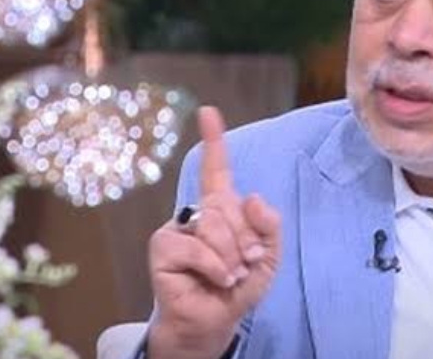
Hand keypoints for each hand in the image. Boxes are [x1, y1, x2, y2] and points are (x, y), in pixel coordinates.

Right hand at [147, 107, 281, 358]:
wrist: (215, 321)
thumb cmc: (238, 287)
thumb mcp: (268, 257)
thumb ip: (270, 227)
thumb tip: (252, 196)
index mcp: (222, 209)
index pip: (217, 170)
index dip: (214, 140)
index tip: (208, 112)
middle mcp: (197, 213)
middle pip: (229, 207)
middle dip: (246, 240)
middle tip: (246, 265)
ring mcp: (178, 228)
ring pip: (215, 226)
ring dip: (232, 257)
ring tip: (230, 276)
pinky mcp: (162, 246)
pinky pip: (197, 247)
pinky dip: (215, 267)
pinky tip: (217, 281)